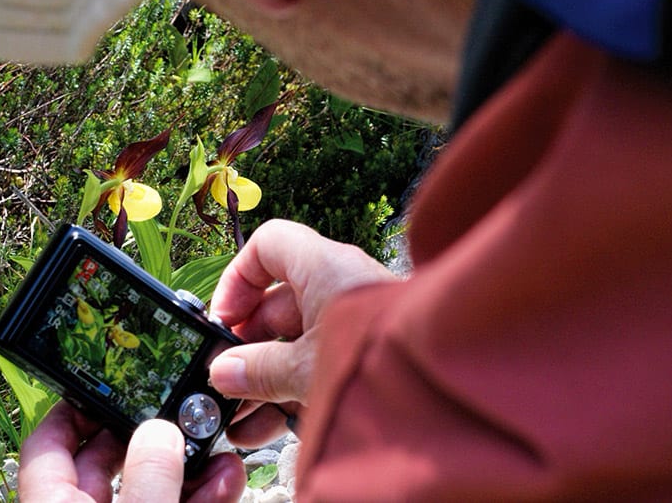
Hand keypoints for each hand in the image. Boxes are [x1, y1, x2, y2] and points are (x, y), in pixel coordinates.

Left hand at [18, 401, 244, 502]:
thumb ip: (148, 478)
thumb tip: (160, 432)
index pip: (48, 444)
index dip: (76, 407)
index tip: (109, 383)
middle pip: (107, 461)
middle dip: (151, 434)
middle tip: (179, 410)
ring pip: (150, 488)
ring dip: (188, 466)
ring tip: (218, 446)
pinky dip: (201, 497)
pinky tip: (225, 480)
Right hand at [209, 219, 395, 446]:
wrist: (448, 395)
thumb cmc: (382, 360)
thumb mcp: (304, 368)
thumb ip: (258, 370)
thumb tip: (223, 371)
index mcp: (324, 268)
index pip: (269, 246)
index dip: (239, 278)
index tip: (223, 318)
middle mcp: (341, 287)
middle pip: (277, 304)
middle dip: (247, 345)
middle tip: (226, 377)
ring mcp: (355, 323)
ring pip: (296, 342)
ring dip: (264, 378)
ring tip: (241, 415)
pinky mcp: (367, 355)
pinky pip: (319, 365)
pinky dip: (292, 391)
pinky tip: (268, 426)